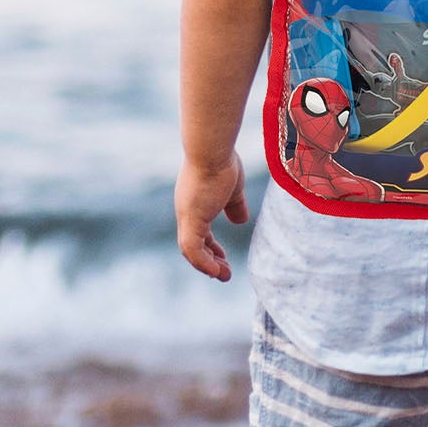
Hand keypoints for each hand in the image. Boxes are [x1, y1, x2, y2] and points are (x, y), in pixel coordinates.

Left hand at [177, 153, 249, 281]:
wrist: (212, 150)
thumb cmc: (223, 162)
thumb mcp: (233, 189)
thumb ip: (235, 206)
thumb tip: (241, 221)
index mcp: (195, 205)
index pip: (199, 233)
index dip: (210, 248)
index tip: (223, 259)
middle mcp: (186, 212)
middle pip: (193, 245)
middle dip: (208, 261)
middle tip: (224, 273)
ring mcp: (186, 216)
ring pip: (190, 250)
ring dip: (206, 266)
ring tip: (223, 276)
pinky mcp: (191, 219)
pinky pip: (192, 249)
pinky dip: (202, 262)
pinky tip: (216, 270)